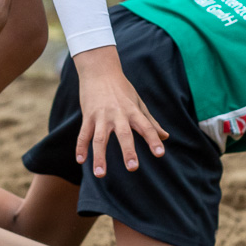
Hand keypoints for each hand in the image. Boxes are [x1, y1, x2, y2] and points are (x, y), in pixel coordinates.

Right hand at [71, 46, 167, 177]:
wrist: (100, 70)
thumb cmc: (122, 89)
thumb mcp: (138, 103)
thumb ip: (150, 122)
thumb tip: (165, 137)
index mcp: (133, 111)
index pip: (146, 127)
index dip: (153, 140)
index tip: (160, 154)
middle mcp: (118, 114)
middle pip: (123, 134)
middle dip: (128, 151)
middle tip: (133, 168)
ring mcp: (101, 116)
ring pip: (100, 138)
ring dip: (99, 156)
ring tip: (100, 174)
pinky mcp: (88, 116)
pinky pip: (83, 134)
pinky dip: (80, 147)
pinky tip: (81, 160)